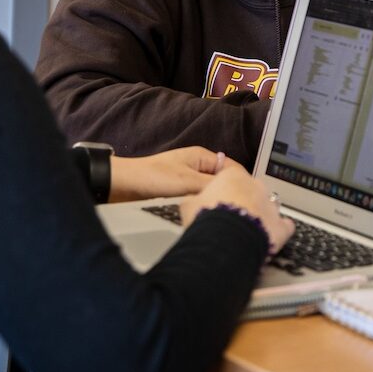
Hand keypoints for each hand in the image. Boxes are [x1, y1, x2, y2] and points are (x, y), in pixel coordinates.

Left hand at [108, 146, 241, 201]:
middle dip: (227, 193)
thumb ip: (215, 184)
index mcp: (202, 157)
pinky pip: (199, 199)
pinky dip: (202, 206)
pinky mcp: (181, 192)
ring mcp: (190, 180)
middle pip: (223, 182)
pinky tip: (203, 214)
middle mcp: (198, 167)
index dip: (242, 182)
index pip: (232, 168)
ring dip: (213, 201)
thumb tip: (238, 189)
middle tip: (232, 209)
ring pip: (211, 192)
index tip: (249, 198)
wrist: (124, 187)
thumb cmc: (152, 178)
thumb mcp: (189, 182)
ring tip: (217, 212)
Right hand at [179, 168, 294, 253]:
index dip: (223, 192)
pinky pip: (285, 225)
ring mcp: (271, 205)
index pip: (230, 179)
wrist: (225, 240)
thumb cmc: (206, 220)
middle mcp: (256, 187)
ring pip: (268, 207)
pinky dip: (279, 230)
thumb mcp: (189, 205)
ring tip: (247, 230)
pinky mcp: (281, 226)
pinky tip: (270, 236)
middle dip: (243, 203)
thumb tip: (192, 201)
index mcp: (233, 177)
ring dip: (260, 216)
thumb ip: (194, 199)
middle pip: (251, 192)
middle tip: (230, 218)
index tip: (218, 202)